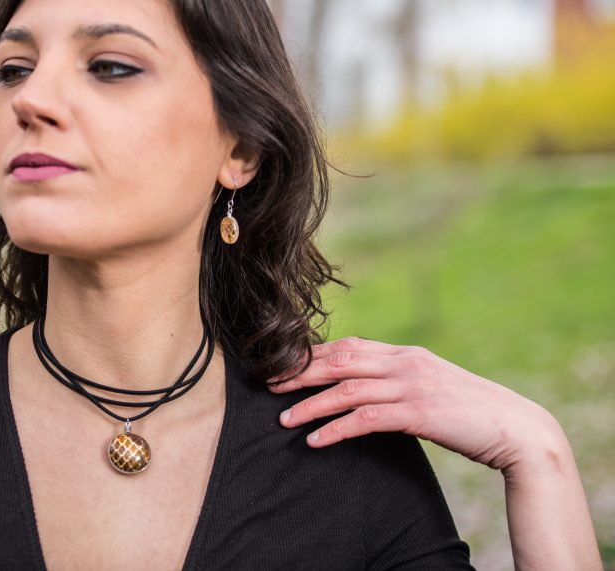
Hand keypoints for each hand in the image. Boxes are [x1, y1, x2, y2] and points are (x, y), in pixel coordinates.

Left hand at [269, 336, 563, 472]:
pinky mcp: (419, 413)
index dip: (313, 355)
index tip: (284, 366)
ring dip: (310, 405)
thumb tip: (362, 391)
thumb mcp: (430, 387)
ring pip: (346, 389)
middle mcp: (405, 362)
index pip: (349, 346)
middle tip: (269, 386)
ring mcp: (412, 385)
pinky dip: (336, 429)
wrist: (517, 428)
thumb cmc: (470, 412)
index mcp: (406, 354)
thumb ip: (398, 382)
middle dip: (300, 373)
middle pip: (339, 360)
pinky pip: (365, 418)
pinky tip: (315, 440)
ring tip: (283, 419)